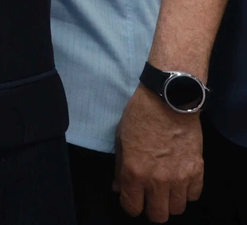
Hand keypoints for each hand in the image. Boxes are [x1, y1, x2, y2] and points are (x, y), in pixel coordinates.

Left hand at [113, 84, 203, 221]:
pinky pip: (194, 195)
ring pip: (177, 209)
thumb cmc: (140, 116)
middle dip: (151, 209)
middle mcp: (157, 180)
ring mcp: (179, 177)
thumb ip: (119, 167)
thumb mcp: (121, 139)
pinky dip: (187, 192)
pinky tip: (180, 181)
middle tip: (149, 198)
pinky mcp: (197, 171)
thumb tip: (117, 187)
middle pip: (158, 215)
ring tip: (165, 189)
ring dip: (170, 202)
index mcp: (134, 171)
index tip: (132, 198)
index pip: (132, 207)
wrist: (169, 101)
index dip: (130, 205)